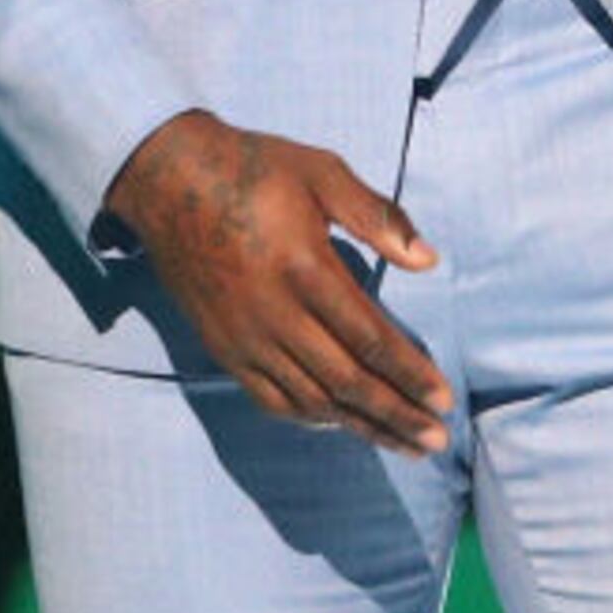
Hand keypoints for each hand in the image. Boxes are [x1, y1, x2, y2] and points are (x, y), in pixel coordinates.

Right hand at [103, 111, 452, 454]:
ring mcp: (244, 337)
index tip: (444, 400)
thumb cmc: (254, 169)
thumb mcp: (322, 172)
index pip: (368, 337)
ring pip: (311, 399)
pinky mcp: (222, 348)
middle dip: (396, 414)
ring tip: (403, 444)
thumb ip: (377, 216)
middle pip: (346, 381)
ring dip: (361, 426)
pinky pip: (270, 398)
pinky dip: (310, 418)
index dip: (410, 373)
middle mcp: (274, 313)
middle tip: (436, 441)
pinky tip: (341, 424)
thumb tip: (429, 260)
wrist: (168, 180)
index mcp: (304, 268)